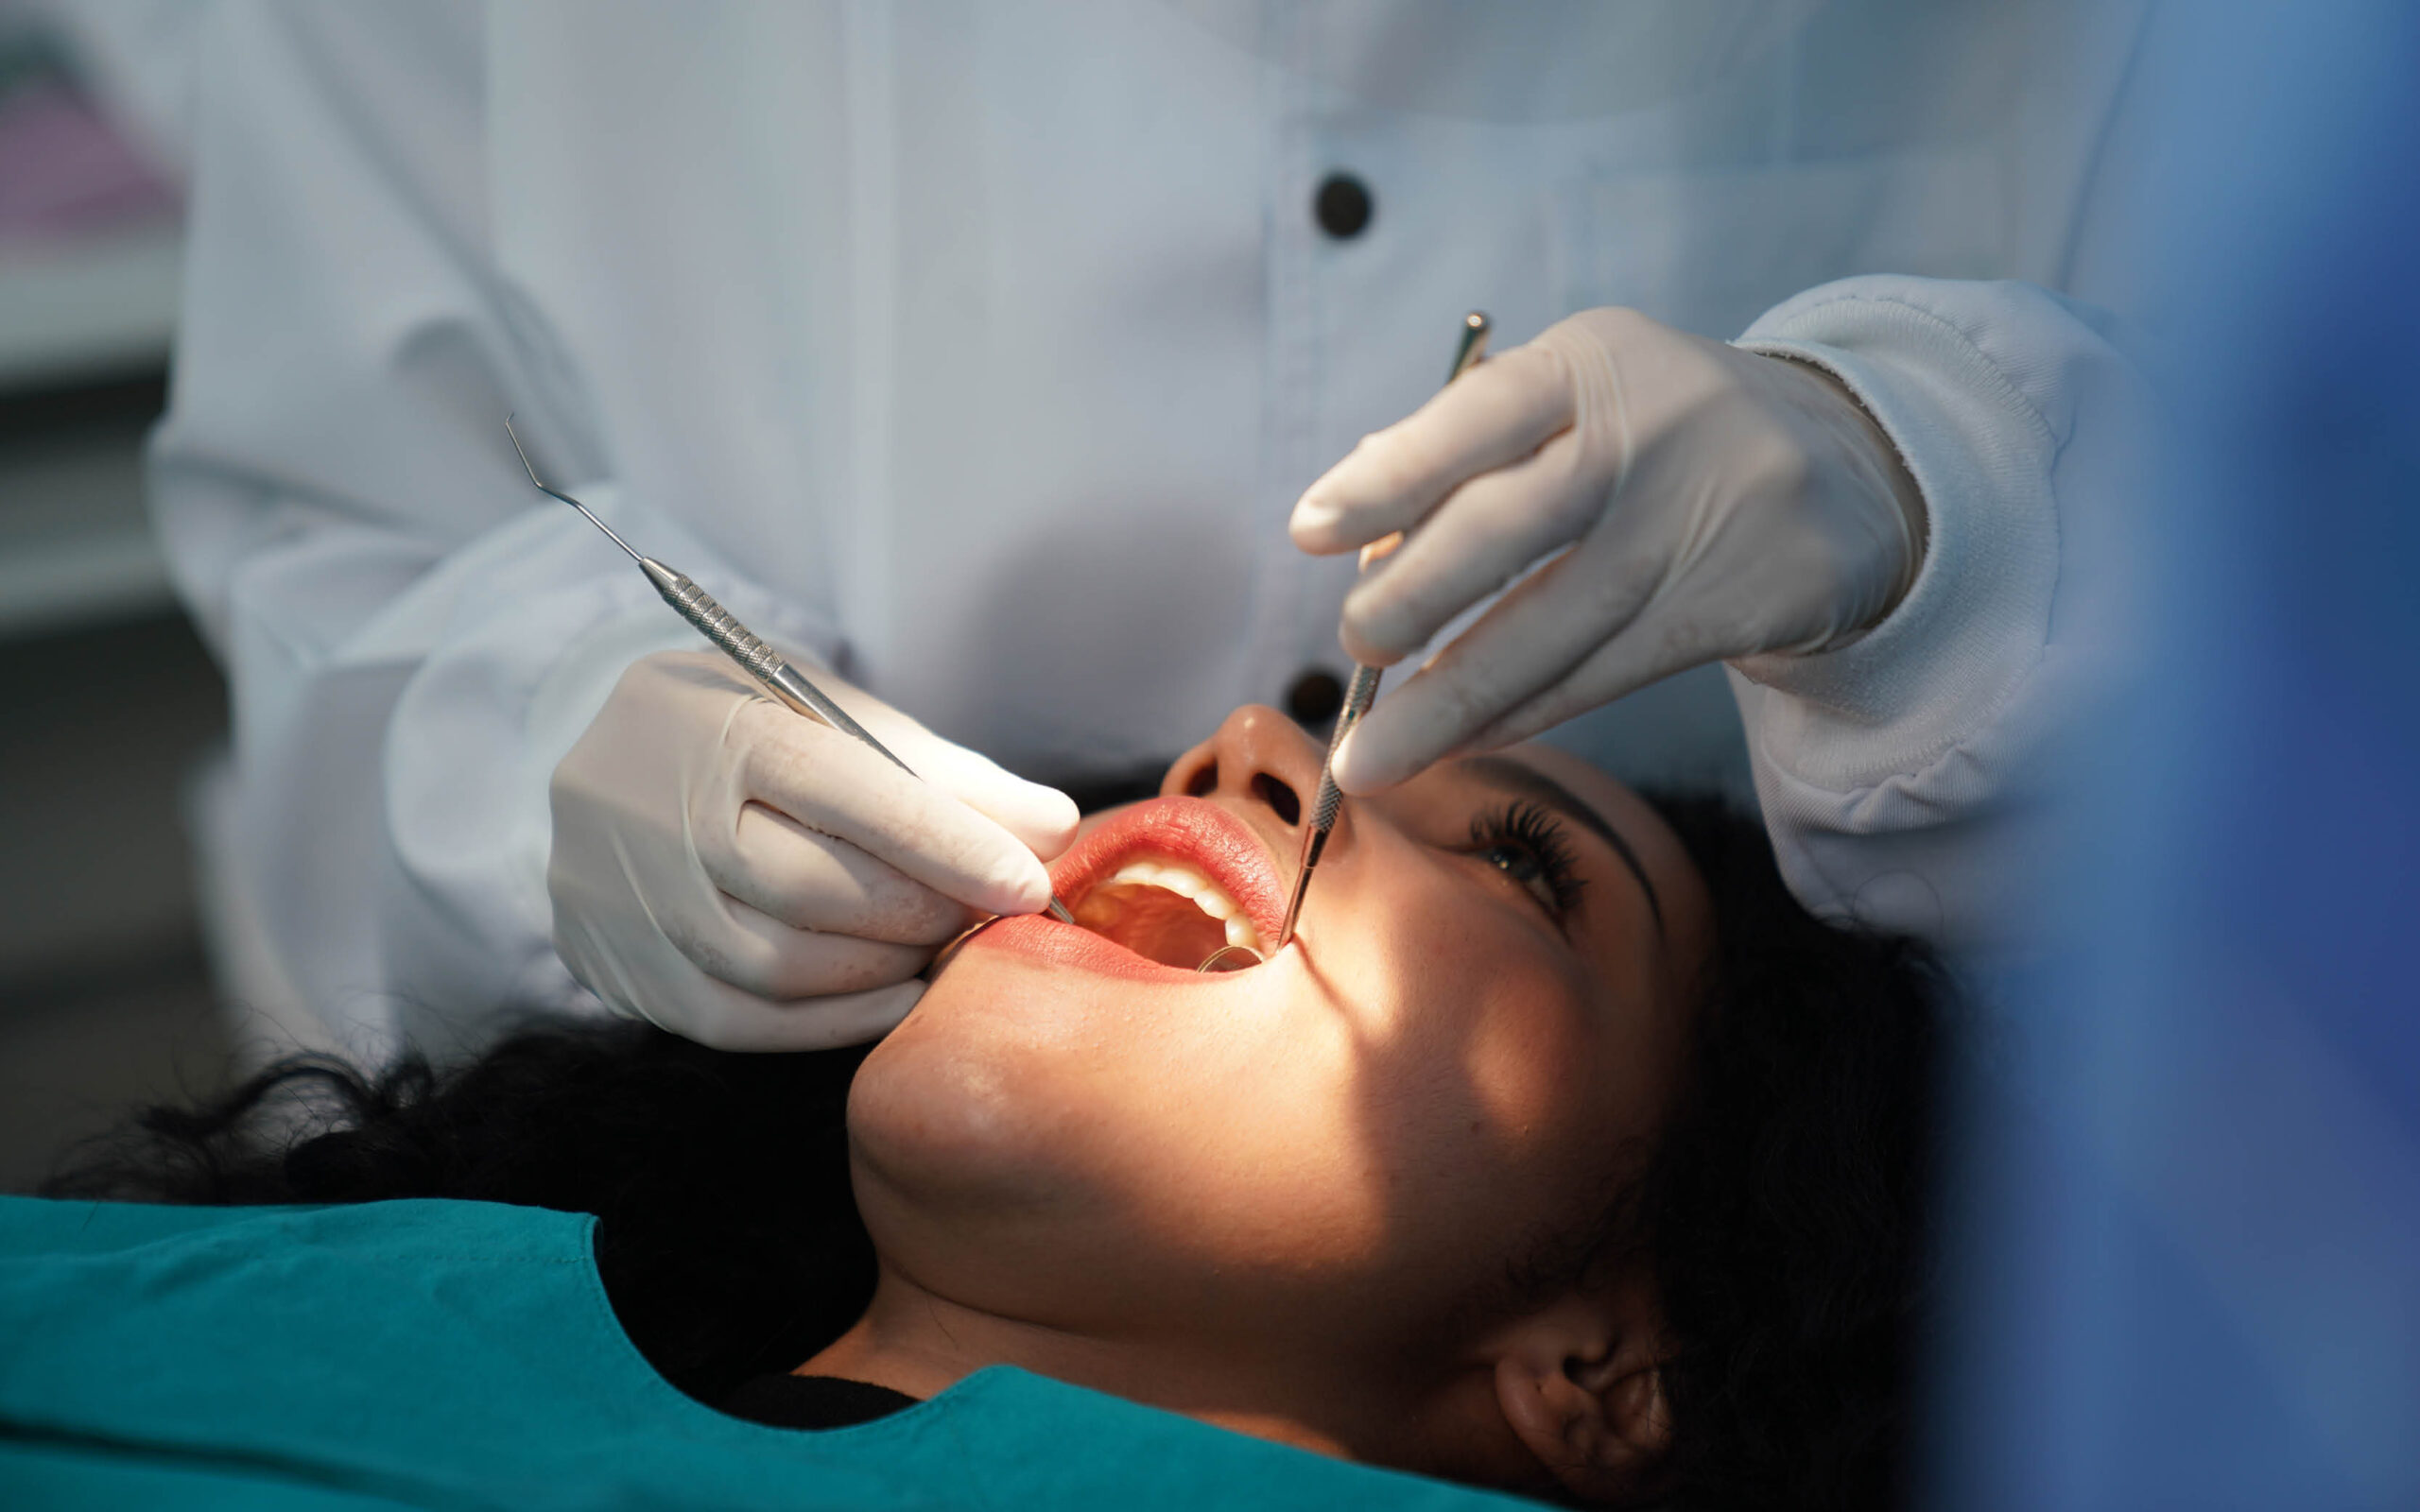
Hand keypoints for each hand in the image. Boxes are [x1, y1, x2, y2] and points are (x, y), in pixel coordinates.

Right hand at [548, 651, 1077, 1049]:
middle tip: (980, 911)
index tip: (1027, 881)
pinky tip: (890, 1000)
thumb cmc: (748, 729)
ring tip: (931, 944)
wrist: (599, 751)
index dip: (951, 844)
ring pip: (779, 964)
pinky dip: (831, 1022)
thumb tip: (1055, 828)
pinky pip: (739, 1021)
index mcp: (724, 728)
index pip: (850, 792)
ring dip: (882, 968)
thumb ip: (947, 775)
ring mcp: (630, 897)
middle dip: (922, 909)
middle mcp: (660, 813)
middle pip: (815, 888)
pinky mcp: (622, 967)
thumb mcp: (837, 716)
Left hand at [1290, 306, 1925, 792]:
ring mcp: (1703, 517)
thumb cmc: (1657, 432)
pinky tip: (1464, 741)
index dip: (1391, 475)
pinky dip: (1525, 714)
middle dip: (1414, 599)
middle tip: (1353, 648)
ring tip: (1373, 757)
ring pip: (1555, 627)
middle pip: (1512, 525)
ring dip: (1453, 704)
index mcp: (1593, 359)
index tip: (1308, 531)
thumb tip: (1354, 516)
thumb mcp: (1583, 396)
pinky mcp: (1741, 600)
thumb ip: (1471, 445)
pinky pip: (1607, 672)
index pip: (1477, 412)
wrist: (1850, 465)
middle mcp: (1652, 429)